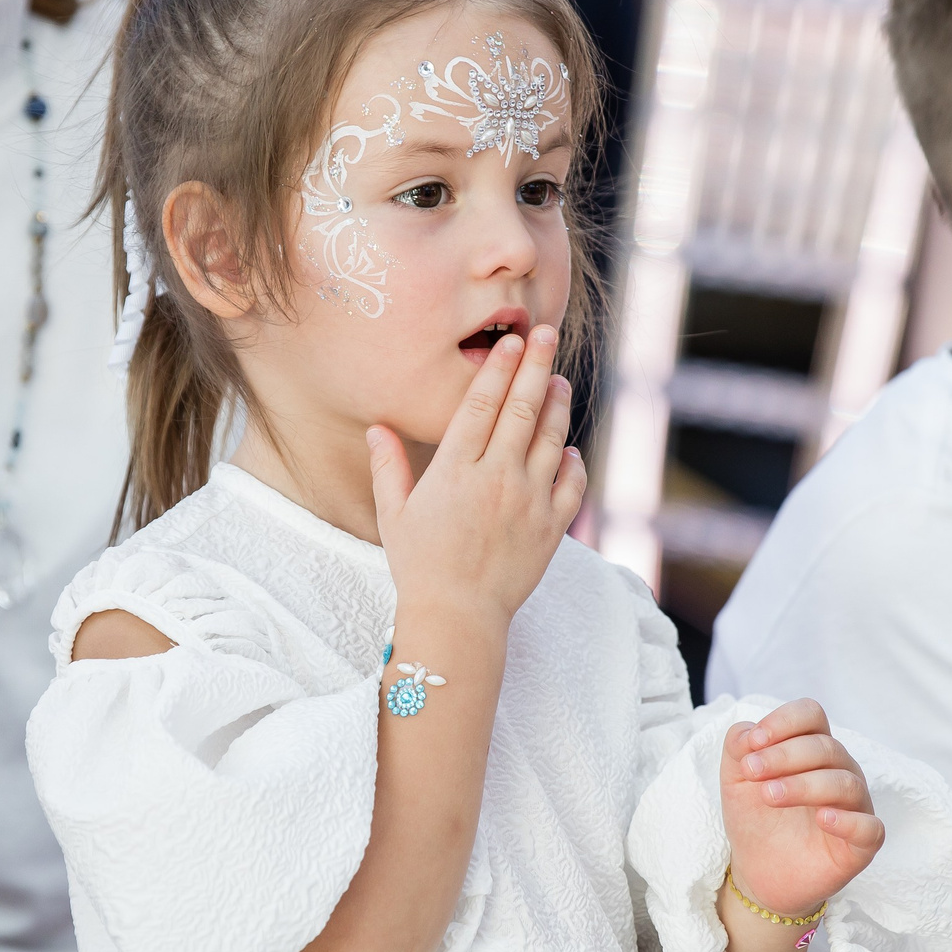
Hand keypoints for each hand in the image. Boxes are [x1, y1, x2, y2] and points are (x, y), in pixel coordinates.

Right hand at [368, 324, 583, 634]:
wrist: (458, 617)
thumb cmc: (420, 566)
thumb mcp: (394, 515)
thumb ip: (389, 467)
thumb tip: (377, 427)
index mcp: (455, 470)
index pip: (482, 405)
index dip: (498, 369)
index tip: (510, 342)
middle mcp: (496, 478)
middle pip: (523, 409)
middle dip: (536, 366)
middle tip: (546, 335)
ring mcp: (529, 501)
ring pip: (552, 439)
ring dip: (558, 405)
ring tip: (559, 381)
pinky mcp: (552, 528)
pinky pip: (572, 485)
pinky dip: (573, 462)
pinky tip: (568, 448)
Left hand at [721, 699, 885, 919]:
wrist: (759, 871)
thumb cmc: (755, 818)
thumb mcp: (736, 780)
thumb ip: (737, 748)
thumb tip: (747, 732)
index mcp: (812, 749)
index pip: (811, 715)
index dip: (784, 722)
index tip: (754, 741)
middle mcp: (839, 771)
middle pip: (825, 747)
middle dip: (785, 756)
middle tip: (752, 772)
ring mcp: (854, 806)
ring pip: (845, 783)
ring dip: (804, 785)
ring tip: (769, 795)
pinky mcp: (862, 844)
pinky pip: (869, 827)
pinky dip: (848, 820)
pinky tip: (822, 819)